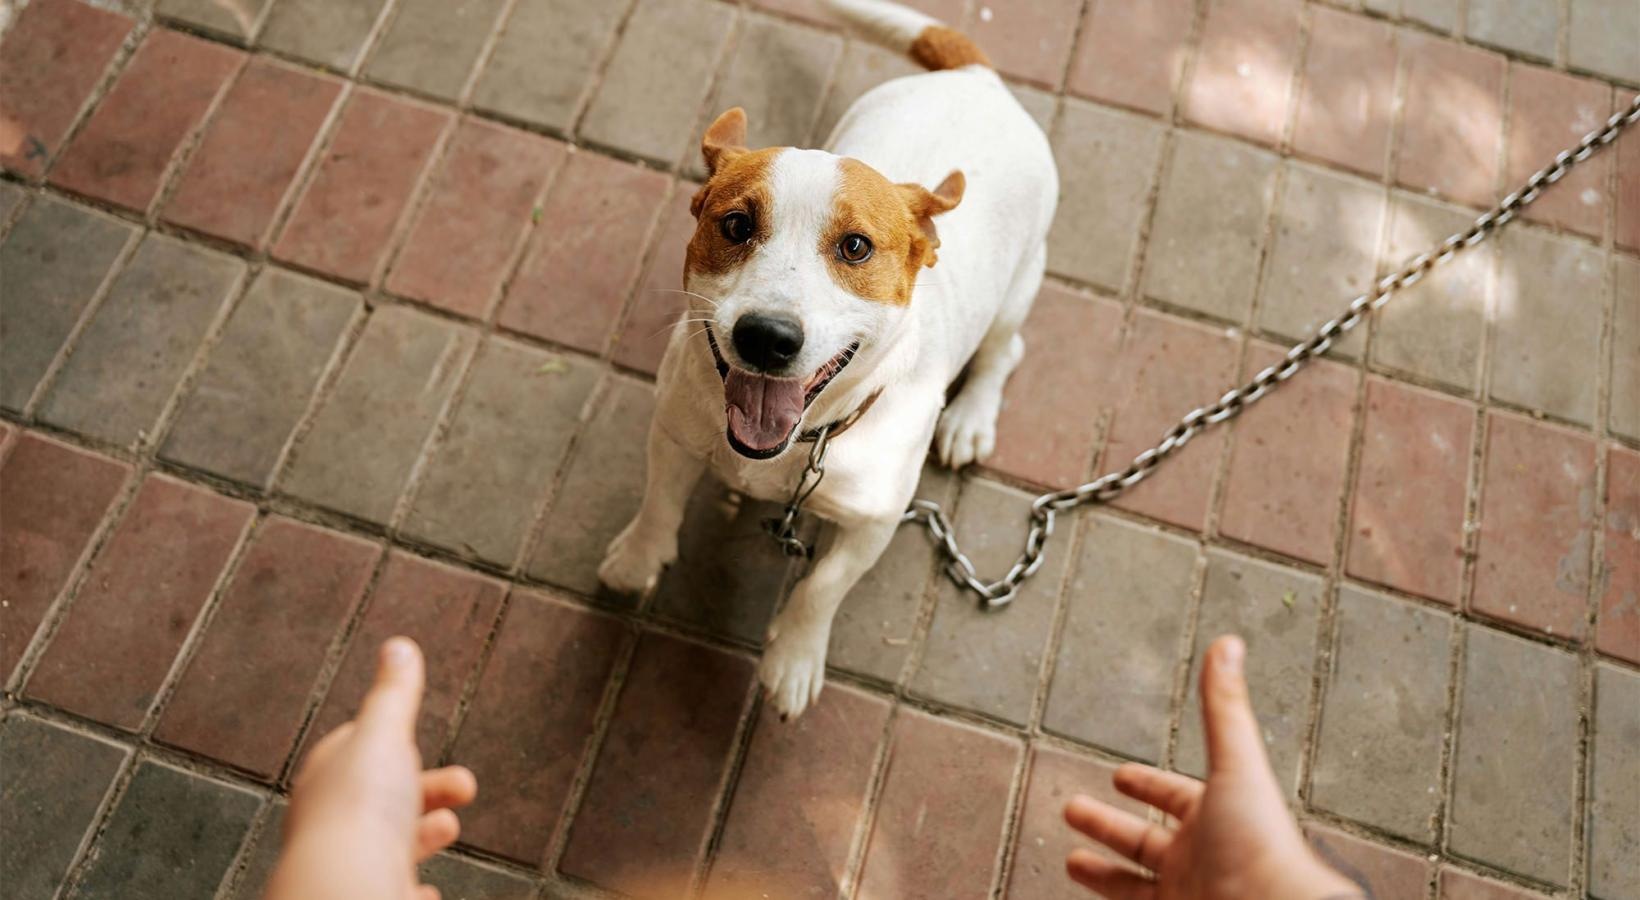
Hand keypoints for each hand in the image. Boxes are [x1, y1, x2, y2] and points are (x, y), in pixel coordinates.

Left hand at [266, 638, 478, 899]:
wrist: (348, 888)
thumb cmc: (359, 811)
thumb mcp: (384, 734)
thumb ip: (394, 694)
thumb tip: (398, 647)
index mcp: (327, 777)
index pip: (353, 750)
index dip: (386, 743)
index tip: (408, 739)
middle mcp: (330, 822)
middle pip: (381, 797)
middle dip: (425, 789)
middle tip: (463, 787)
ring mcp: (348, 863)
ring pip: (388, 844)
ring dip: (423, 834)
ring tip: (449, 829)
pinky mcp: (367, 894)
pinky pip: (389, 889)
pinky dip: (411, 888)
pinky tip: (426, 891)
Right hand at [1063, 636, 1359, 899]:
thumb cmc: (1263, 844)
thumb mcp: (1234, 764)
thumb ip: (1222, 708)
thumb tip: (1229, 644)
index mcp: (1215, 817)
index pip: (1172, 796)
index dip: (1145, 784)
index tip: (1119, 776)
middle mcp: (1201, 858)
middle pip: (1144, 839)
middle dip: (1107, 824)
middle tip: (1074, 809)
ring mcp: (1186, 895)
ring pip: (1132, 882)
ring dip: (1101, 872)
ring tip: (1071, 860)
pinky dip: (1108, 897)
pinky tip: (1083, 892)